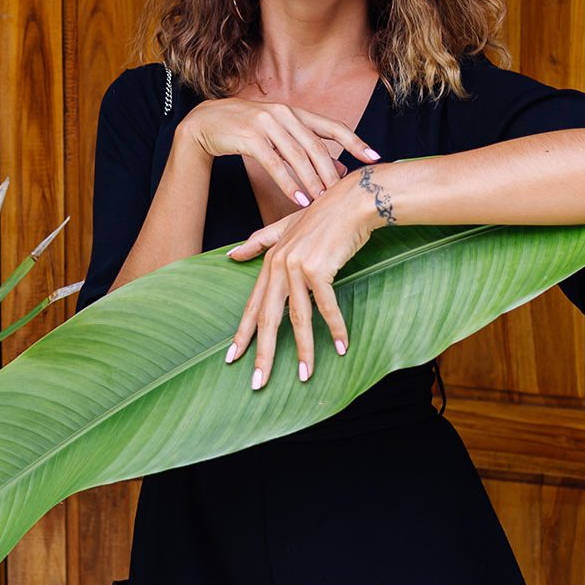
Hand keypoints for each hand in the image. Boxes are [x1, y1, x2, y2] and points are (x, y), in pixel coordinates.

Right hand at [178, 97, 381, 206]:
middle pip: (317, 146)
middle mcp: (285, 114)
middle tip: (346, 194)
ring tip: (325, 202)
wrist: (206, 122)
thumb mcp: (279, 136)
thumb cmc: (245, 131)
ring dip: (313, 182)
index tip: (376, 158)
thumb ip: (307, 149)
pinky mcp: (250, 136)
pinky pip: (275, 164)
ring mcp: (267, 123)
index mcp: (296, 112)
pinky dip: (289, 183)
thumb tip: (340, 169)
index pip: (333, 127)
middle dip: (333, 172)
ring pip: (298, 156)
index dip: (356, 142)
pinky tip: (300, 199)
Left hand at [220, 169, 388, 388]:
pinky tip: (341, 347)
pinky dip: (335, 328)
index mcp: (270, 261)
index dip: (243, 333)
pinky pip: (327, 307)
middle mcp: (279, 266)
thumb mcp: (286, 227)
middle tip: (258, 383)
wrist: (352, 201)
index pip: (253, 305)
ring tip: (304, 376)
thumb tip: (231, 255)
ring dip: (304, 350)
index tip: (232, 359)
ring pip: (299, 318)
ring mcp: (298, 267)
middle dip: (263, 354)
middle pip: (269, 318)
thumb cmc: (323, 216)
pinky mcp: (320, 269)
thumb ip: (259, 242)